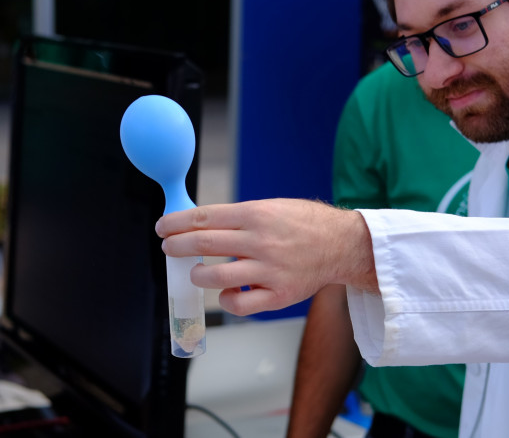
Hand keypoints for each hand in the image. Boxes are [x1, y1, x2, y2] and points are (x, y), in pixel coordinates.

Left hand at [155, 198, 377, 315]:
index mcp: (258, 214)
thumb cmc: (305, 223)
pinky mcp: (279, 295)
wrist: (342, 244)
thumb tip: (199, 225)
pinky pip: (239, 304)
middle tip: (169, 248)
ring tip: (197, 272)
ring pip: (214, 277)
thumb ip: (240, 217)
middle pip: (203, 244)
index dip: (176, 223)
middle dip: (177, 246)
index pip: (204, 217)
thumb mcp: (273, 207)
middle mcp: (261, 241)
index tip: (163, 227)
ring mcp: (269, 270)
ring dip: (197, 275)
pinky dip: (227, 299)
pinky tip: (228, 291)